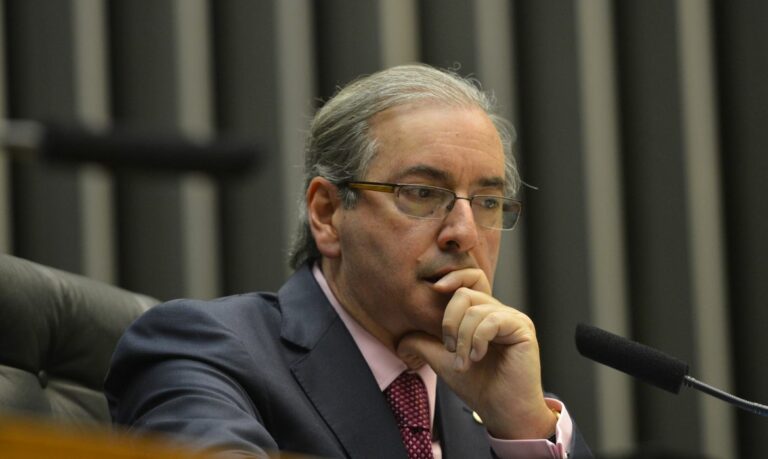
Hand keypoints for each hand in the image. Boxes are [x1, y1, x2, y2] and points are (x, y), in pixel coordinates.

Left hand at [396, 268, 556, 439]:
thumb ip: (422, 344)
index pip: (470, 279)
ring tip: (463, 363)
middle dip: (449, 322)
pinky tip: (477, 357)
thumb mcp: (442, 360)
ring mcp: (512, 318)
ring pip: (475, 310)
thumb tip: (400, 341)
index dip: (453, 277)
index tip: (435, 289)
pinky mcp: (522, 328)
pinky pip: (492, 320)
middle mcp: (499, 312)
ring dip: (462, 339)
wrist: (500, 410)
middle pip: (465, 293)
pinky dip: (477, 339)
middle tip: (450, 349)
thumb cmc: (477, 385)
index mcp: (482, 314)